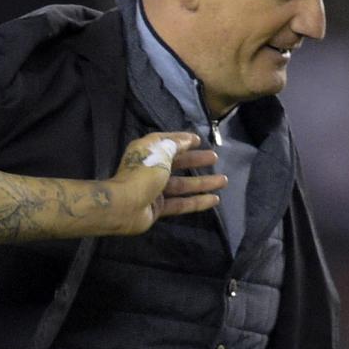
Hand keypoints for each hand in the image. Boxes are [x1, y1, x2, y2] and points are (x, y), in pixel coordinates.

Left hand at [105, 132, 224, 234]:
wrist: (124, 205)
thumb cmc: (143, 173)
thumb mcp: (160, 151)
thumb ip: (175, 144)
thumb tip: (187, 140)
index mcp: (146, 152)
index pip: (166, 143)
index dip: (182, 140)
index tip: (199, 140)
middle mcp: (150, 169)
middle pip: (177, 163)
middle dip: (196, 160)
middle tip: (215, 158)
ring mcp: (154, 190)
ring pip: (182, 185)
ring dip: (202, 182)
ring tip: (224, 181)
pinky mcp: (157, 208)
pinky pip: (181, 203)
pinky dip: (197, 201)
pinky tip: (214, 200)